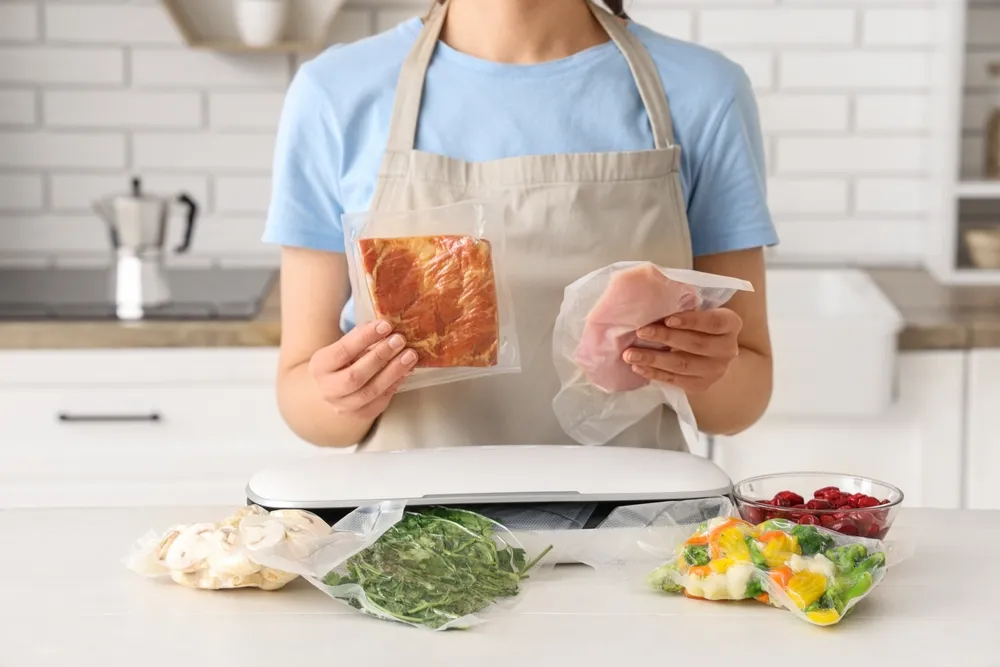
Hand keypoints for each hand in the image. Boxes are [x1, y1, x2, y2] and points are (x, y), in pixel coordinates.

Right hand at [308, 320, 417, 419]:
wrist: (333, 388)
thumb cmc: (342, 361)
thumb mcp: (344, 346)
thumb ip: (361, 338)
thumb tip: (386, 327)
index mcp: (319, 366)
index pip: (342, 351)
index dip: (365, 338)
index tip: (385, 325)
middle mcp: (327, 389)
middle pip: (355, 376)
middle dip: (380, 357)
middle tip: (399, 340)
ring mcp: (342, 406)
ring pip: (370, 392)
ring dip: (393, 372)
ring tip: (410, 356)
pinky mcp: (359, 415)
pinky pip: (380, 401)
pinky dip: (394, 384)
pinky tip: (405, 371)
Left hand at [623, 308, 742, 392]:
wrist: (713, 355)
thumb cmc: (699, 324)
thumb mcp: (700, 309)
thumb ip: (684, 301)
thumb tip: (653, 285)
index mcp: (730, 324)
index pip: (714, 322)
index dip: (691, 320)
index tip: (668, 318)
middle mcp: (728, 349)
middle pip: (696, 344)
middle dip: (665, 337)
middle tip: (640, 331)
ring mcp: (716, 370)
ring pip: (683, 365)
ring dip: (654, 359)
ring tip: (630, 354)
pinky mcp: (701, 385)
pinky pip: (676, 380)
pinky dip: (655, 373)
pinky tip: (637, 367)